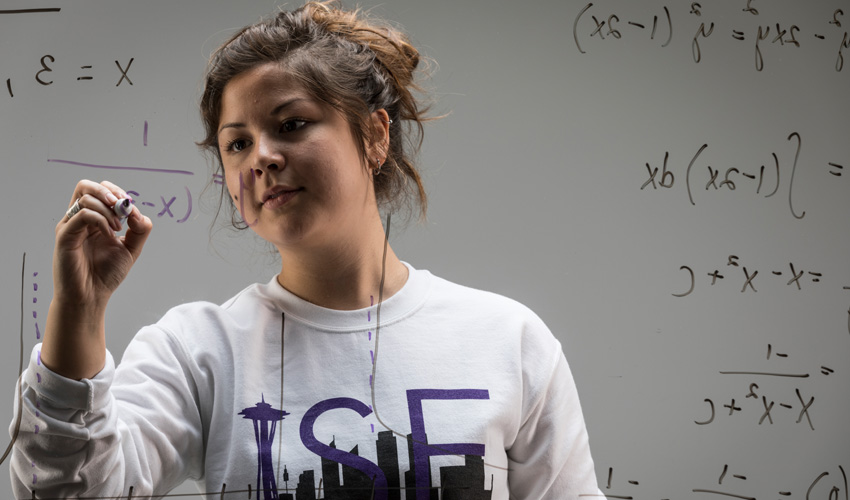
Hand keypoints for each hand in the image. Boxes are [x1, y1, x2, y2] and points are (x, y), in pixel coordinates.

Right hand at [53, 180, 152, 309]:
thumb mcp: (131, 248)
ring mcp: (70, 226)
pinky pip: (82, 214)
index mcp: (93, 219)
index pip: (101, 190)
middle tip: (122, 207)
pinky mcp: (65, 235)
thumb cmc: (106, 274)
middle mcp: (79, 219)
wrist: (91, 296)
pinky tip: (110, 234)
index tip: (130, 208)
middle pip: (86, 186)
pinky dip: (101, 220)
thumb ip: (139, 229)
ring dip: (108, 209)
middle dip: (109, 191)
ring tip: (118, 228)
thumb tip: (138, 212)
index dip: (117, 192)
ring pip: (85, 197)